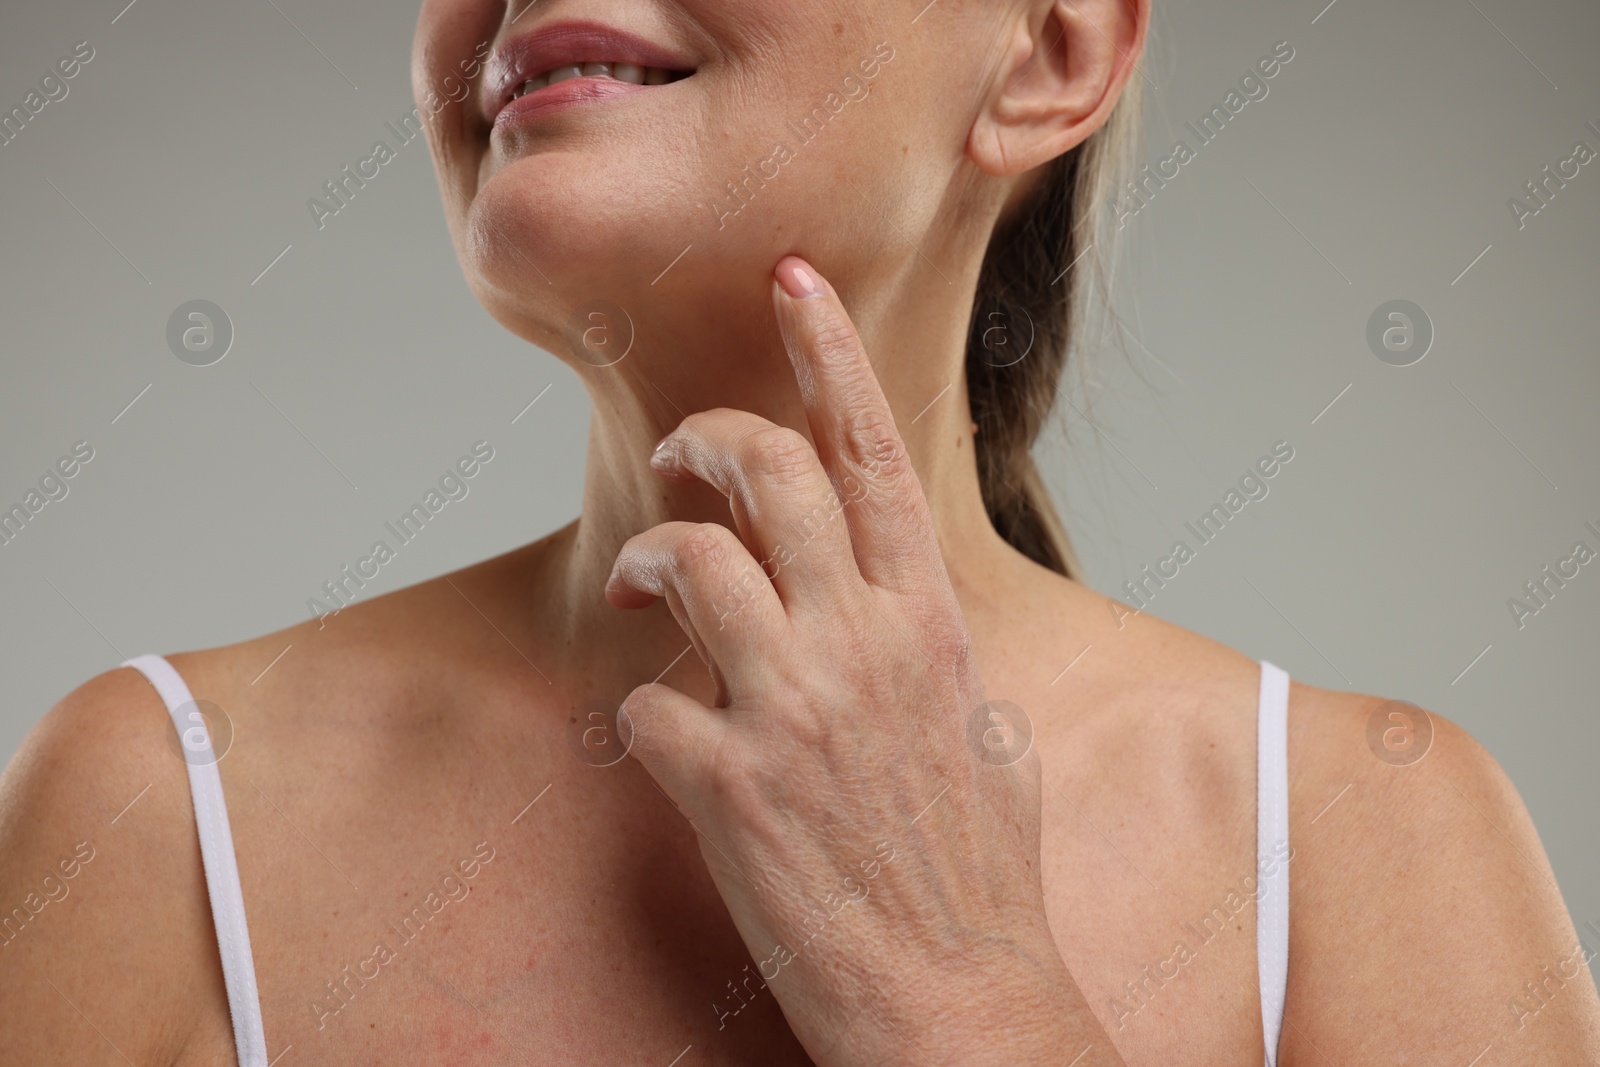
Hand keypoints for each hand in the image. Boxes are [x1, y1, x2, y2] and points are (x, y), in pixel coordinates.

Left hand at [607, 256, 1121, 1064]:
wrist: (961, 1009)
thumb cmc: (981, 885)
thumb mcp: (992, 747)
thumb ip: (945, 673)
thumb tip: (919, 647)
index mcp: (930, 624)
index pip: (873, 450)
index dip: (825, 350)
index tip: (789, 278)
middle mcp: (863, 644)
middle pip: (764, 469)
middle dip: (702, 437)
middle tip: (679, 455)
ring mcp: (794, 709)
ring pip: (690, 559)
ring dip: (649, 556)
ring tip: (644, 587)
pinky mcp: (730, 785)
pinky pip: (647, 707)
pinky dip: (646, 715)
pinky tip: (670, 750)